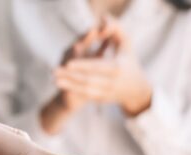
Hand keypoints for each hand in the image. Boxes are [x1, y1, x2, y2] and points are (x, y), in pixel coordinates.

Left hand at [40, 17, 117, 133]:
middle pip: (89, 80)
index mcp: (118, 68)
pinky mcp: (101, 99)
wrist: (135, 89)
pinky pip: (86, 95)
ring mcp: (107, 93)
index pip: (98, 67)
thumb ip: (116, 30)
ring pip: (85, 90)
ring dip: (69, 85)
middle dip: (70, 76)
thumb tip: (103, 19)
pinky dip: (73, 90)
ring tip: (55, 80)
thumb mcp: (126, 44)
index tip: (68, 63)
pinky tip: (62, 84)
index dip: (83, 66)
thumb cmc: (128, 60)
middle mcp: (112, 82)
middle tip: (54, 71)